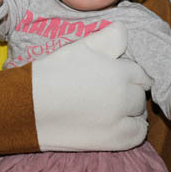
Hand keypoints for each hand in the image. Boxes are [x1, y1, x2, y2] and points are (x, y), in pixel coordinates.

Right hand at [33, 26, 149, 151]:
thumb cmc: (53, 73)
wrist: (30, 107)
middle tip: (110, 88)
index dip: (128, 71)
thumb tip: (124, 30)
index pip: (140, 72)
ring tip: (112, 105)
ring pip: (139, 113)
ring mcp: (120, 122)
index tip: (116, 73)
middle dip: (130, 89)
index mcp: (119, 73)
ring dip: (132, 108)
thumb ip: (109, 38)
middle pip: (140, 92)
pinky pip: (137, 135)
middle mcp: (124, 98)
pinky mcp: (113, 141)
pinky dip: (132, 128)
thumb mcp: (80, 47)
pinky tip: (118, 122)